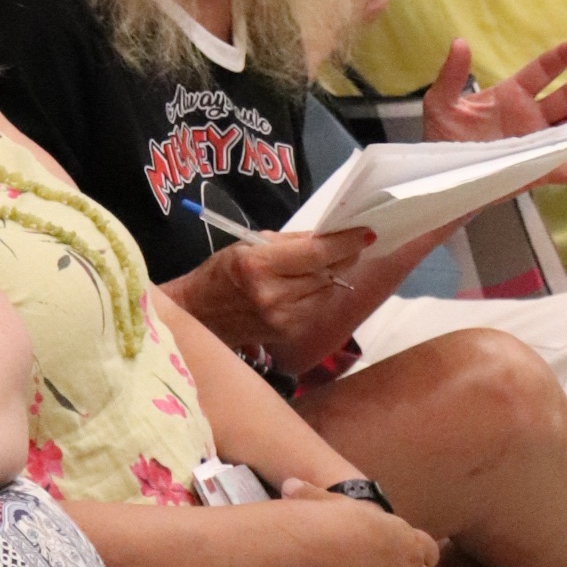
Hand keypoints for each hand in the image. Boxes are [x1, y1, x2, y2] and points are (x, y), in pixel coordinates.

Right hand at [163, 230, 372, 369]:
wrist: (200, 315)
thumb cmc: (222, 273)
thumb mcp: (250, 244)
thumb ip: (291, 242)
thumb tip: (330, 236)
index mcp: (259, 266)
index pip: (317, 253)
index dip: (346, 242)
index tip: (366, 232)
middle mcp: (273, 295)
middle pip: (328, 272)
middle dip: (345, 256)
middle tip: (354, 242)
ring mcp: (281, 319)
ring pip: (327, 291)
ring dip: (333, 274)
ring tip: (326, 262)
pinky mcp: (287, 334)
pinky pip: (316, 307)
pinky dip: (320, 293)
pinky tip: (308, 285)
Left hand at [420, 37, 566, 185]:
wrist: (442, 178)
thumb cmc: (443, 138)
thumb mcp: (442, 103)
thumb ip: (452, 75)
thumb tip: (459, 42)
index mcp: (512, 96)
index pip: (542, 71)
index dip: (561, 58)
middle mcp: (531, 117)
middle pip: (564, 99)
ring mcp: (538, 145)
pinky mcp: (539, 173)